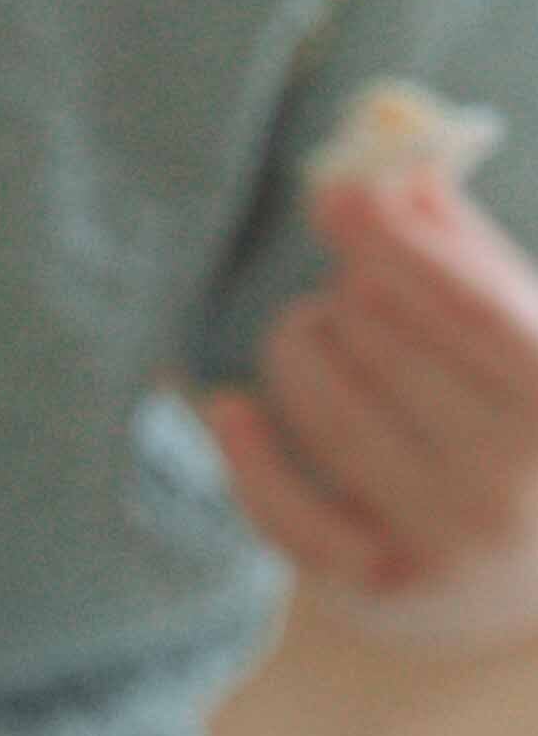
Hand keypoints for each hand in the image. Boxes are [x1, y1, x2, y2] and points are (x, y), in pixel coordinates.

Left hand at [202, 172, 537, 613]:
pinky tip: (228, 404)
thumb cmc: (525, 416)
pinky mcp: (383, 591)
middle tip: (350, 291)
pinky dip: (243, 448)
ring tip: (312, 334)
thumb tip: (385, 144)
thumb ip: (459, 243)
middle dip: (351, 293)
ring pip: (324, 406)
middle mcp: (516, 486)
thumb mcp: (522, 325)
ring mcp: (450, 545)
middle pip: (383, 340)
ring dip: (299, 346)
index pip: (466, 307)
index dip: (395, 242)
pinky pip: (281, 508)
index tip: (341, 195)